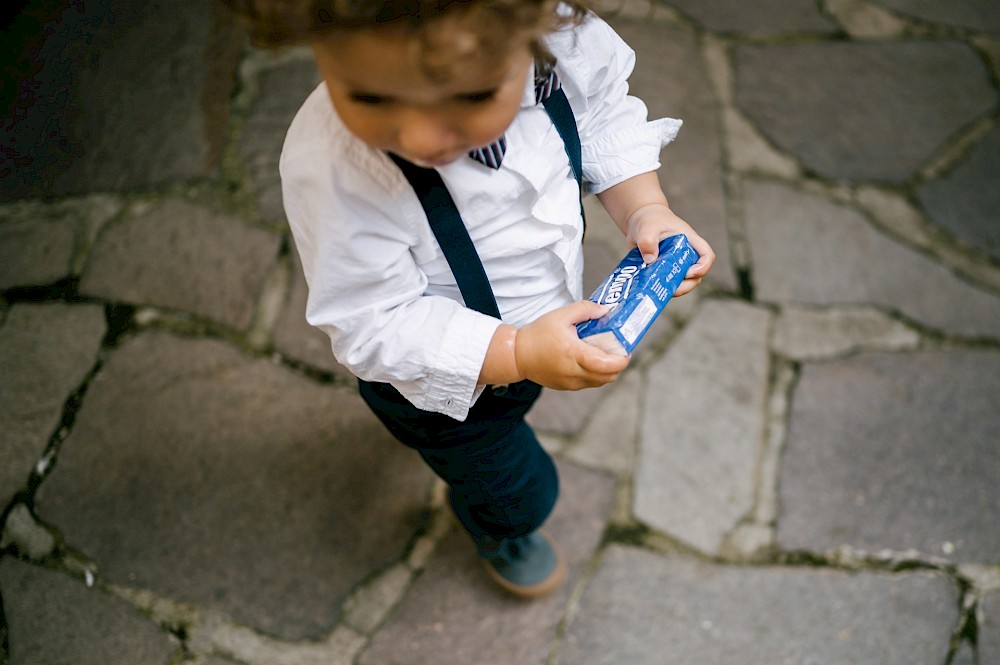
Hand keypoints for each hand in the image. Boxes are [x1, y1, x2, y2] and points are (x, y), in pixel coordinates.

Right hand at [514, 301, 629, 389]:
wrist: (516, 355)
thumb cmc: (538, 334)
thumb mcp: (560, 315)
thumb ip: (585, 309)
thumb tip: (605, 310)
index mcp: (573, 353)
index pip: (607, 365)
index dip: (622, 360)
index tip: (626, 349)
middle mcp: (573, 372)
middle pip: (608, 377)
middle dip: (618, 365)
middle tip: (617, 350)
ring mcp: (570, 383)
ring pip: (600, 382)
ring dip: (607, 370)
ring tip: (604, 354)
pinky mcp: (566, 387)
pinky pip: (589, 383)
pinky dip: (595, 374)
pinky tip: (590, 360)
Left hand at [625, 203, 715, 296]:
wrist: (639, 222)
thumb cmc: (649, 220)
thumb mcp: (648, 227)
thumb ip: (647, 240)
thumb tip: (650, 260)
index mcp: (690, 242)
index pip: (707, 256)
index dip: (703, 267)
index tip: (689, 272)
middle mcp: (686, 255)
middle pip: (695, 276)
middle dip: (686, 285)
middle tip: (671, 288)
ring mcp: (675, 265)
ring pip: (681, 283)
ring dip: (673, 289)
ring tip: (659, 290)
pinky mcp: (664, 272)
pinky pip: (667, 284)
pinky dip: (661, 289)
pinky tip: (651, 290)